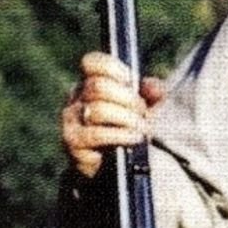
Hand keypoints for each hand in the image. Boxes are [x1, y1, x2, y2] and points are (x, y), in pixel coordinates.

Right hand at [61, 51, 164, 178]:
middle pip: (98, 87)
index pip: (92, 62)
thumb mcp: (141, 108)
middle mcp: (76, 98)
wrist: (109, 165)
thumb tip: (155, 87)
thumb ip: (151, 94)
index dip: (113, 68)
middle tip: (142, 112)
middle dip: (128, 99)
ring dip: (127, 119)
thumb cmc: (125, 128)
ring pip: (99, 110)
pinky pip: (97, 134)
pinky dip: (120, 135)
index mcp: (90, 82)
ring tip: (141, 128)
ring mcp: (72, 120)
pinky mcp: (74, 142)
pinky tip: (134, 138)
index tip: (131, 80)